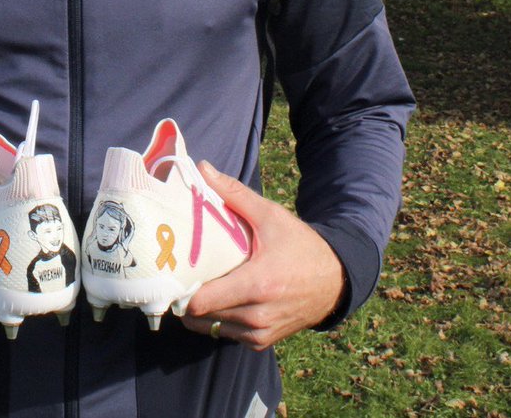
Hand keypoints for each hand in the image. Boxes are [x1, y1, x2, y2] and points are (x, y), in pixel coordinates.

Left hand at [181, 161, 345, 349]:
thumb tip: (202, 168)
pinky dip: (219, 320)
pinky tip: (221, 299)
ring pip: (211, 328)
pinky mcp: (262, 342)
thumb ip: (234, 193)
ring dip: (202, 311)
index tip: (176, 271)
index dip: (183, 289)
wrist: (334, 280)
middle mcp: (257, 315)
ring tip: (199, 286)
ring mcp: (260, 333)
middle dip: (188, 298)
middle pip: (201, 316)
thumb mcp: (270, 216)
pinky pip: (228, 334)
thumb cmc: (299, 245)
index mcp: (257, 284)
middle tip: (182, 276)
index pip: (201, 302)